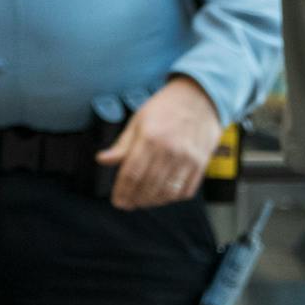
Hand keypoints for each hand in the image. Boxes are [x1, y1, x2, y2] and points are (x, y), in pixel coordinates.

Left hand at [95, 78, 222, 210]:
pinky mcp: (201, 164)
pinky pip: (185, 190)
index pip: (132, 173)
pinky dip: (172, 198)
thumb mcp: (138, 121)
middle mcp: (170, 151)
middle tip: (127, 204)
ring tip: (142, 202)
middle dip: (135, 199)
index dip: (122, 191)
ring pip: (167, 192)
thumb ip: (122, 145)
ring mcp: (188, 159)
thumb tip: (102, 160)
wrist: (200, 99)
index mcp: (150, 138)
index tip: (117, 201)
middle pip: (149, 186)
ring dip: (152, 201)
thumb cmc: (166, 108)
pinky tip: (162, 196)